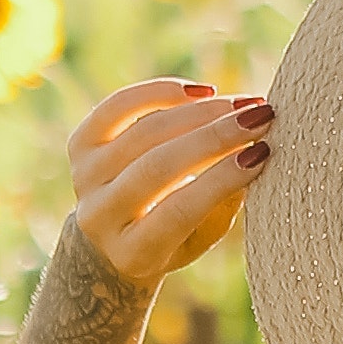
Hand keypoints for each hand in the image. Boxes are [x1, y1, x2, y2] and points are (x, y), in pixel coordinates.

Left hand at [63, 75, 270, 281]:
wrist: (107, 240)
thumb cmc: (170, 240)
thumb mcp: (198, 240)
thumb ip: (221, 207)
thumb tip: (252, 155)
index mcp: (134, 252)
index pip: (180, 210)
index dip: (222, 178)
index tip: (263, 152)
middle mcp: (100, 215)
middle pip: (159, 166)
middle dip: (215, 137)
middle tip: (261, 117)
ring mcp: (85, 177)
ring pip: (144, 132)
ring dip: (200, 111)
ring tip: (242, 103)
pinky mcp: (79, 144)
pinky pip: (119, 106)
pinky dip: (162, 92)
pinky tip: (203, 92)